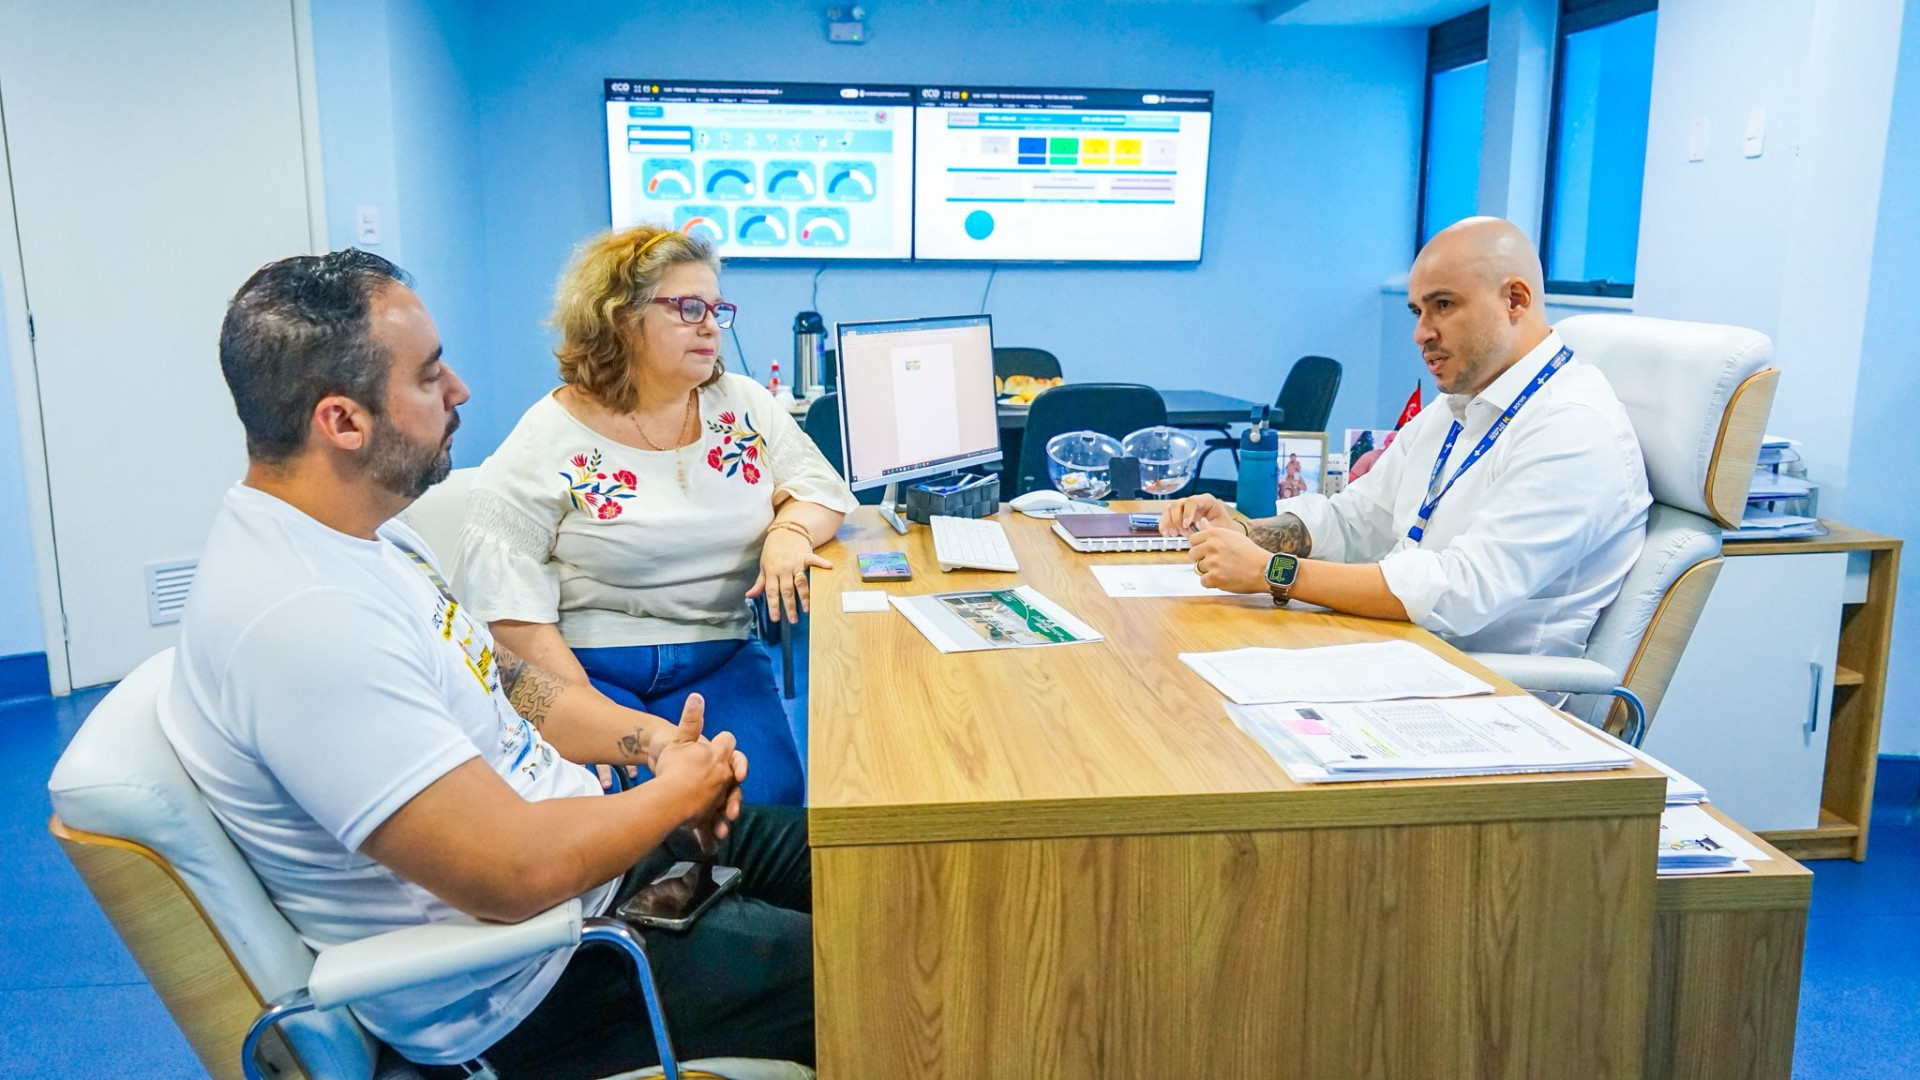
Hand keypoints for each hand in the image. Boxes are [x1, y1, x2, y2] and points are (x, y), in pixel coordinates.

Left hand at [649, 697, 743, 840]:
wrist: (656, 769)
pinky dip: (711, 832)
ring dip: (724, 820)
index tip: (738, 775)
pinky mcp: (703, 811)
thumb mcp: (680, 737)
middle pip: (734, 792)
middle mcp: (719, 779)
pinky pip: (711, 823)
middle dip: (734, 802)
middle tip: (731, 813)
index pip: (736, 763)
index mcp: (718, 760)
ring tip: (720, 830)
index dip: (739, 767)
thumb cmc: (670, 752)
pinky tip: (709, 841)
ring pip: (725, 810)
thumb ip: (691, 720)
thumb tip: (695, 695)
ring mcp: (712, 796)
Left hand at [748, 527, 832, 622]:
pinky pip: (814, 560)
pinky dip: (822, 563)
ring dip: (804, 596)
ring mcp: (796, 562)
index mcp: (771, 572)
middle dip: (789, 606)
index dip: (773, 606)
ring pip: (800, 581)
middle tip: (793, 620)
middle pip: (786, 590)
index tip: (775, 619)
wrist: (784, 531)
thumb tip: (749, 596)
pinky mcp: (806, 555)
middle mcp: (783, 569)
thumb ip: (759, 583)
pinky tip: (829, 568)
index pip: (771, 592)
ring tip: (806, 609)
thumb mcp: (763, 565)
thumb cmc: (773, 550)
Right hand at [1160, 493, 1235, 535]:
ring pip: (1169, 508)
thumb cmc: (1224, 529)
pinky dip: (1164, 525)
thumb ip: (1209, 527)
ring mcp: (1185, 507)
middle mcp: (1194, 501)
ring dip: (1168, 522)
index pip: (1192, 501)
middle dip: (1177, 519)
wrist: (1223, 533)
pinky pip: (1167, 516)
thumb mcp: (1221, 528)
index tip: (1187, 525)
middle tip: (1181, 532)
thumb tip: (1197, 525)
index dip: (1187, 513)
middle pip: (1178, 504)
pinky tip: (1166, 534)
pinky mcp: (1178, 515)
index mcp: (1206, 501)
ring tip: (1174, 534)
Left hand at [1190, 526, 1276, 593]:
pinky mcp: (1215, 577)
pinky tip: (1223, 578)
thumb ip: (1213, 530)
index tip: (1208, 551)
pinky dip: (1212, 583)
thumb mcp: (1232, 536)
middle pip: (1192, 554)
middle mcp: (1212, 546)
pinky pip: (1203, 581)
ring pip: (1198, 569)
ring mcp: (1213, 562)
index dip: (1199, 547)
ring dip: (1208, 571)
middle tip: (1217, 562)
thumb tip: (1201, 521)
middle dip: (1201, 559)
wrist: (1264, 570)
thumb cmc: (1250, 553)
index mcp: (1215, 534)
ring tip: (1223, 570)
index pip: (1193, 539)